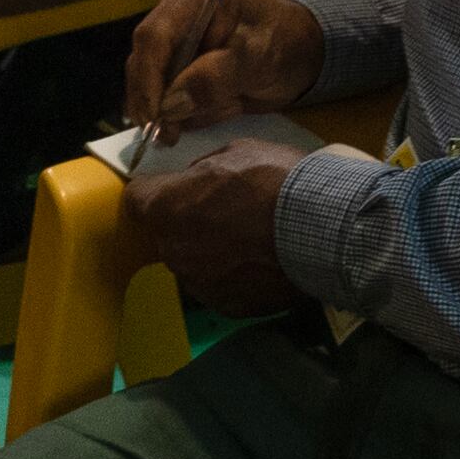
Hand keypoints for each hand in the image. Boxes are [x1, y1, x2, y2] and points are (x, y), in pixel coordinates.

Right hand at [124, 0, 324, 133]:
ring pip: (149, 80)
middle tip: (167, 136)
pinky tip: (198, 117)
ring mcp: (172, 34)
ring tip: (188, 128)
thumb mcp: (258, 59)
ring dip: (166, 109)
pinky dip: (176, 110)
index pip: (155, 36)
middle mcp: (174, 8)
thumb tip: (171, 104)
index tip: (153, 116)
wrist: (299, 53)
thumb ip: (216, 78)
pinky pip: (161, 91)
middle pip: (144, 59)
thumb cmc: (284, 44)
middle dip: (153, 100)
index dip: (148, 78)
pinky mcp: (174, 59)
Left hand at [124, 138, 306, 311]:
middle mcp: (171, 249)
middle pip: (166, 233)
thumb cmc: (277, 181)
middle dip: (187, 222)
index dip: (156, 190)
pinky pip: (219, 286)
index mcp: (165, 207)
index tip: (176, 188)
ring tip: (248, 241)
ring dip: (210, 252)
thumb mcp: (236, 152)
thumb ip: (204, 170)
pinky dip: (234, 276)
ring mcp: (197, 283)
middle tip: (225, 211)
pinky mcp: (225, 306)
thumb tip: (197, 180)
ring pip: (193, 262)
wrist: (322, 231)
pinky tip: (261, 262)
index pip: (137, 198)